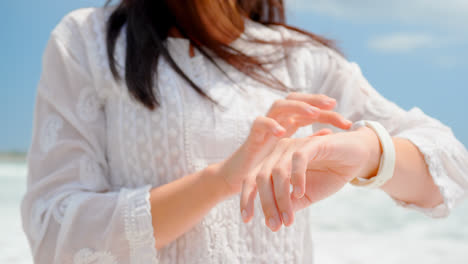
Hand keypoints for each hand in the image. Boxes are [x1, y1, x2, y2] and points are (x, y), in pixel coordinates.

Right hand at [214, 93, 351, 194]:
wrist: (242, 177)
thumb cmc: (269, 165)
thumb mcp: (293, 152)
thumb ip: (309, 141)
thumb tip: (330, 132)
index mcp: (289, 123)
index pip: (311, 110)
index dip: (329, 113)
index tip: (348, 122)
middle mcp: (278, 120)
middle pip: (296, 99)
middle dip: (315, 100)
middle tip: (332, 104)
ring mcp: (264, 126)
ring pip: (279, 105)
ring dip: (296, 107)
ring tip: (313, 113)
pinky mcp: (252, 136)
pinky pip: (259, 123)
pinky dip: (270, 125)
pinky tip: (282, 131)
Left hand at [241, 127, 381, 230]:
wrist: (357, 157)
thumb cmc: (329, 174)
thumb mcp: (306, 196)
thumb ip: (289, 205)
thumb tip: (272, 222)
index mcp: (274, 162)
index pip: (252, 179)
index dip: (246, 199)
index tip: (246, 219)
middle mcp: (280, 151)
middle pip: (261, 177)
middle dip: (266, 204)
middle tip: (274, 225)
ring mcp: (294, 145)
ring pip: (278, 172)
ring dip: (281, 199)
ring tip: (288, 219)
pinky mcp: (312, 143)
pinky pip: (297, 160)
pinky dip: (296, 178)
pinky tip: (300, 193)